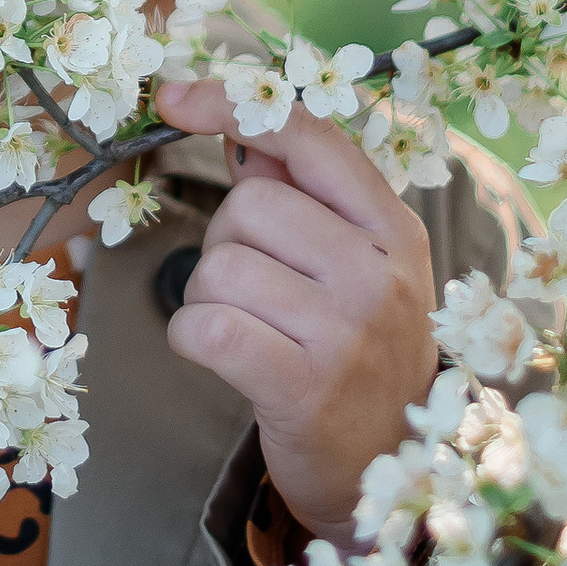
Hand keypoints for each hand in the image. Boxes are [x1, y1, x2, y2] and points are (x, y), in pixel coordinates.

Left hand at [151, 90, 437, 541]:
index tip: (172, 97)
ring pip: (219, 265)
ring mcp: (347, 332)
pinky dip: (191, 337)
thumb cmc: (355, 353)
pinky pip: (205, 326)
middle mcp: (380, 273)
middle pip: (248, 204)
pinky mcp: (304, 387)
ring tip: (249, 330)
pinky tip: (223, 356)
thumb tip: (242, 129)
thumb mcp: (356, 266)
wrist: (383, 467)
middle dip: (226, 243)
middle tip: (257, 293)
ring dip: (207, 298)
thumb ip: (304, 195)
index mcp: (394, 229)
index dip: (233, 105)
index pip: (309, 137)